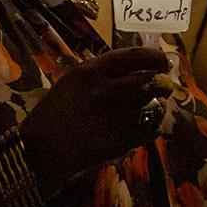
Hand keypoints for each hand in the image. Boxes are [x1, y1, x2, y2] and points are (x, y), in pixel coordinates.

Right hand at [19, 46, 171, 189]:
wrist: (41, 150)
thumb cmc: (55, 113)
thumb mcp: (72, 83)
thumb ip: (101, 74)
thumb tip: (136, 69)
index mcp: (90, 72)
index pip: (132, 56)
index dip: (153, 56)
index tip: (163, 60)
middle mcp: (105, 90)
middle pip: (149, 79)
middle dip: (163, 81)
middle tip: (166, 84)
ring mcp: (115, 116)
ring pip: (152, 104)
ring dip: (158, 103)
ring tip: (155, 104)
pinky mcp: (121, 140)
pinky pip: (149, 128)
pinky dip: (151, 125)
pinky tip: (146, 125)